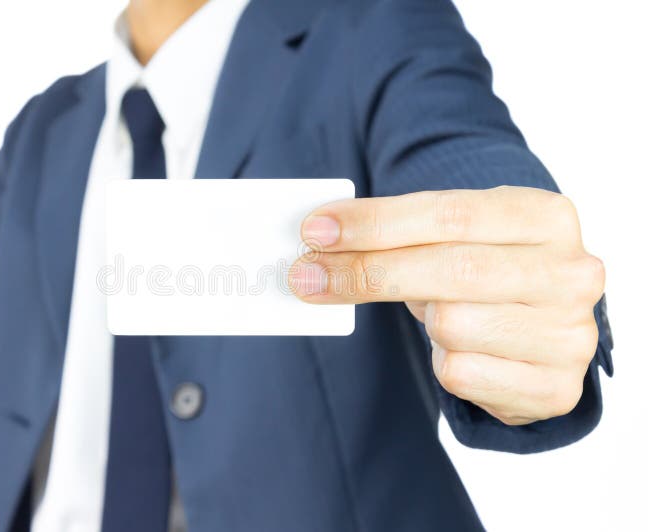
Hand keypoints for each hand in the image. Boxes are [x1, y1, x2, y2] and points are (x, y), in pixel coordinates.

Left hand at [289, 186, 604, 424]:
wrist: (540, 327)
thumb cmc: (484, 271)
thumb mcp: (451, 238)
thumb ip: (396, 233)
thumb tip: (318, 243)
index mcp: (547, 216)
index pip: (449, 213)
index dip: (375, 223)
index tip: (316, 230)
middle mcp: (571, 272)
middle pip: (449, 269)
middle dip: (367, 272)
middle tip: (308, 275)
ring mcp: (572, 334)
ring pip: (451, 325)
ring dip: (426, 321)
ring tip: (440, 312)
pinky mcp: (555, 389)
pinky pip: (460, 375)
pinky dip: (445, 362)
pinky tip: (463, 349)